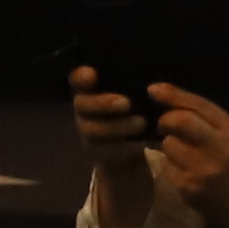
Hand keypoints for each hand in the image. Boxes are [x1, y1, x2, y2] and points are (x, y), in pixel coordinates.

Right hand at [69, 67, 158, 227]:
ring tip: (142, 123)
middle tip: (127, 103)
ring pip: (94, 129)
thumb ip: (132, 87)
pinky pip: (108, 150)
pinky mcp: (98, 153)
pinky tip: (143, 142)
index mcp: (88, 90)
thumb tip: (151, 81)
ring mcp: (87, 132)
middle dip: (103, 103)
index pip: (77, 80)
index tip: (92, 74)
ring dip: (118, 126)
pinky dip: (127, 146)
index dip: (81, 77)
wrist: (128, 150)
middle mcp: (83, 110)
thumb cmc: (132, 112)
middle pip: (82, 104)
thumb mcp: (131, 96)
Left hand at [118, 83, 228, 227]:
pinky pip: (166, 167)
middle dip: (166, 120)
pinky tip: (186, 171)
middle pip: (178, 121)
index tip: (153, 90)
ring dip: (170, 145)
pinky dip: (171, 165)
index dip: (173, 95)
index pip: (199, 106)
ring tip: (185, 153)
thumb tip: (169, 97)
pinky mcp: (188, 189)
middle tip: (166, 125)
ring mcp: (202, 171)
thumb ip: (210, 119)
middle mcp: (219, 149)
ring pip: (167, 144)